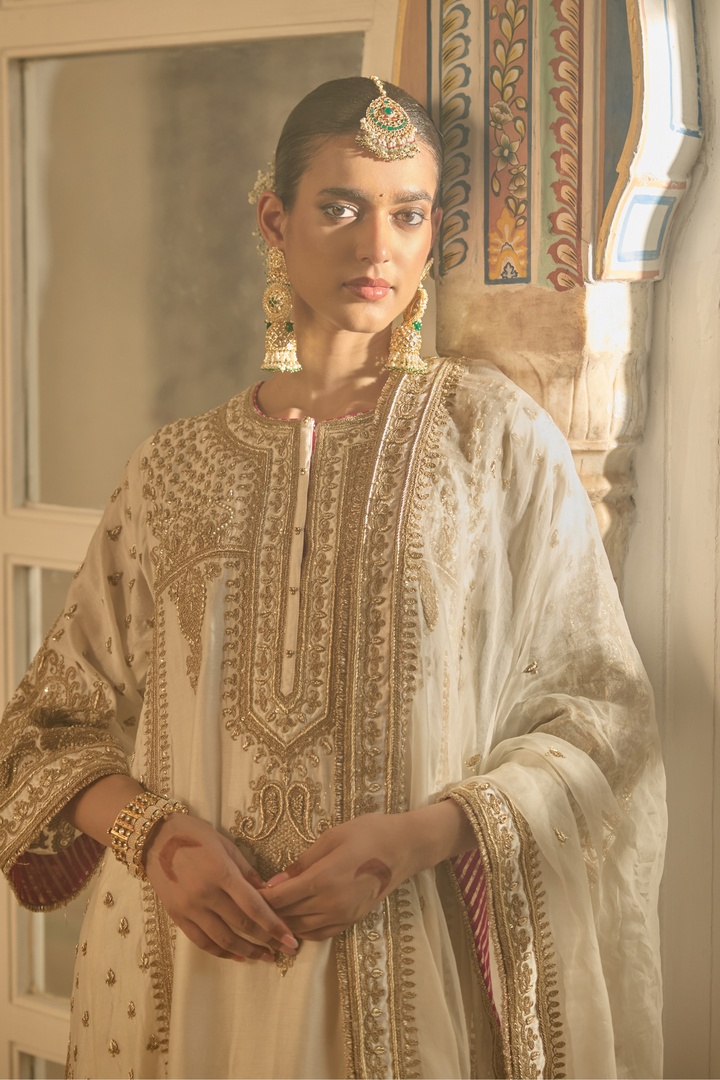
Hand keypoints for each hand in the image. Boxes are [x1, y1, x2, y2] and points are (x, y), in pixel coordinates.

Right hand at [143, 813, 298, 963]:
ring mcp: (189, 908)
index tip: (291, 939)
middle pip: (241, 925)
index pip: (253, 906)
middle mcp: (205, 894)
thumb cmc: (195, 835)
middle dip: (267, 940)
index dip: (274, 925)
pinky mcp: (177, 917)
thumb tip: (269, 893)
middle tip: (286, 950)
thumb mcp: (226, 846)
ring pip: (222, 940)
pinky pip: (201, 941)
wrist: (155, 838)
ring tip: (265, 957)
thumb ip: (246, 872)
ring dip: (247, 951)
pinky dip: (221, 952)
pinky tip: (237, 956)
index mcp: (221, 872)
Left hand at [261, 802, 474, 940]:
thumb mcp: (330, 838)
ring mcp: (344, 916)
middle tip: (250, 903)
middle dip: (267, 911)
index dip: (261, 897)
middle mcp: (332, 904)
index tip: (246, 891)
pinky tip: (293, 920)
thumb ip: (301, 863)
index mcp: (324, 880)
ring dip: (283, 923)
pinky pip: (320, 934)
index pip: (281, 897)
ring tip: (268, 913)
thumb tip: (275, 883)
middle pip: (288, 916)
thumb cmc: (367, 833)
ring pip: (302, 929)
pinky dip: (302, 930)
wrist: (404, 847)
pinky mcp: (352, 921)